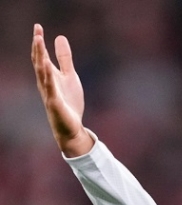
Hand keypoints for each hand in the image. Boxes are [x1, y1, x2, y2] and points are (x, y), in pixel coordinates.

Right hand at [31, 24, 92, 156]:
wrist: (71, 128)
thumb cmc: (68, 102)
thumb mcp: (70, 76)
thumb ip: (65, 59)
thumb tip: (60, 37)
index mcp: (49, 76)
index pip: (42, 56)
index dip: (39, 42)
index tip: (38, 26)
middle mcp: (46, 83)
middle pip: (40, 62)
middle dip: (38, 47)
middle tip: (37, 31)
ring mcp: (49, 93)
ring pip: (42, 73)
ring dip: (40, 57)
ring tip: (38, 42)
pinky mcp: (54, 103)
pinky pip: (50, 89)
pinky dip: (48, 78)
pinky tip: (47, 67)